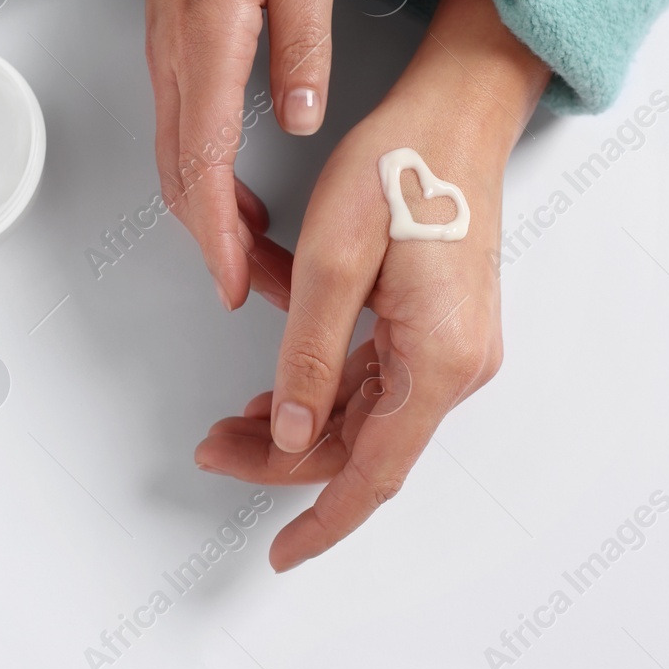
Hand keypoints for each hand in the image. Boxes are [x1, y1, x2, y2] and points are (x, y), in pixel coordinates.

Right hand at [132, 0, 339, 309]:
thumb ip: (303, 36)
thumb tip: (298, 118)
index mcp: (208, 37)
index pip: (204, 159)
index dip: (218, 232)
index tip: (234, 282)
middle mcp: (175, 60)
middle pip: (182, 179)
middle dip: (220, 248)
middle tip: (268, 293)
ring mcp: (167, 60)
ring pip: (178, 166)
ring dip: (213, 224)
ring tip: (264, 264)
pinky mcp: (174, 54)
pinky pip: (183, 138)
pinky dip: (207, 187)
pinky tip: (244, 205)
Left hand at [195, 0, 550, 569]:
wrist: (456, 113)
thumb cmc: (404, 166)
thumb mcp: (332, 261)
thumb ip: (307, 358)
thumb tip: (287, 431)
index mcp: (439, 359)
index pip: (372, 472)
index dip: (321, 521)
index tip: (281, 555)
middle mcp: (456, 364)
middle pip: (359, 444)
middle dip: (281, 455)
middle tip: (212, 447)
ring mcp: (451, 347)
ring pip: (361, 413)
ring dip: (295, 419)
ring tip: (230, 421)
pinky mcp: (439, 326)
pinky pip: (373, 376)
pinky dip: (321, 383)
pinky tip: (278, 382)